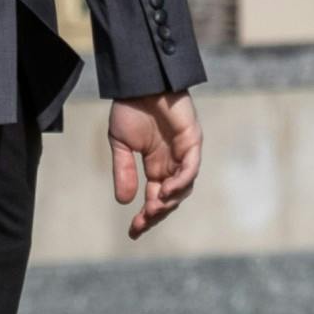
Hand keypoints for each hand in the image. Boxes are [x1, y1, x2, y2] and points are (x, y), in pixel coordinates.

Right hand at [109, 91, 202, 240]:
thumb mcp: (121, 145)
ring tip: (153, 208)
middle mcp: (172, 163)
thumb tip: (124, 201)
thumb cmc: (131, 108)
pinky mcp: (193, 139)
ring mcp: (184, 152)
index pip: (154, 198)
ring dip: (169, 201)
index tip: (133, 232)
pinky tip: (165, 190)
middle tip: (142, 224)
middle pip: (170, 199)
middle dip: (156, 214)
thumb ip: (123, 171)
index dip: (145, 216)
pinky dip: (181, 181)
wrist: (140, 82)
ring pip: (184, 187)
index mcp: (156, 166)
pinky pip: (191, 167)